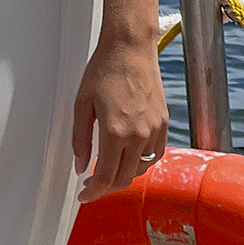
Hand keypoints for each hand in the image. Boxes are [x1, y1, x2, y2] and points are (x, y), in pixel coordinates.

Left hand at [72, 34, 168, 201]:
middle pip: (125, 178)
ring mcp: (154, 129)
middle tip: (92, 185)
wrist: (130, 48)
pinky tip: (129, 158)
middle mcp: (139, 134)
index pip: (107, 176)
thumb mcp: (82, 105)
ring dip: (124, 175)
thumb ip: (80, 140)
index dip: (94, 192)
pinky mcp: (163, 122)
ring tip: (108, 172)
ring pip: (142, 168)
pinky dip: (142, 162)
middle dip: (107, 187)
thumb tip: (81, 166)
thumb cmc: (104, 70)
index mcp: (115, 132)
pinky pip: (155, 153)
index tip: (85, 196)